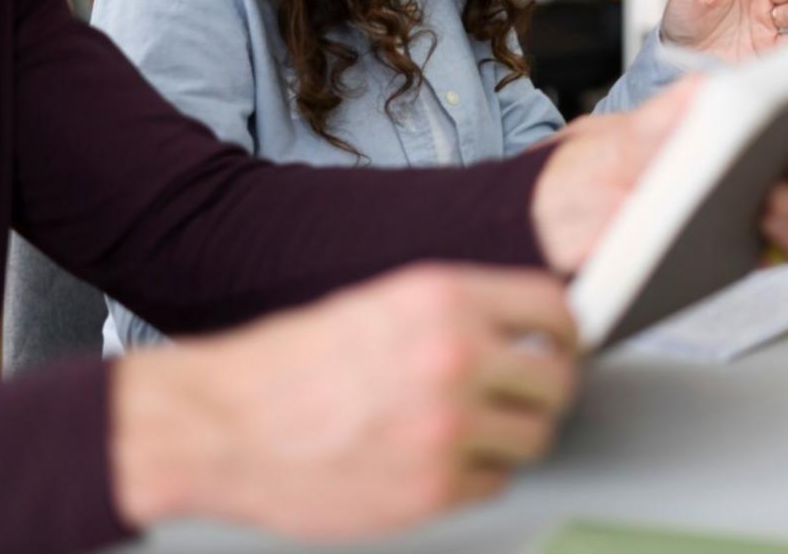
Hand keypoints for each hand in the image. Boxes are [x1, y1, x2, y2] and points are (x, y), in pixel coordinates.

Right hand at [110, 264, 576, 539]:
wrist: (222, 425)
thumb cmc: (290, 366)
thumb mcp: (380, 305)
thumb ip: (457, 315)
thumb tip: (523, 332)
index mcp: (443, 298)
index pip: (552, 307)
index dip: (565, 330)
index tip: (564, 343)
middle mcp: (454, 357)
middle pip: (556, 378)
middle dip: (546, 388)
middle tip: (526, 395)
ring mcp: (448, 427)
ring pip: (534, 435)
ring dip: (513, 435)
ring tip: (474, 431)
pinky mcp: (433, 488)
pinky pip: (494, 481)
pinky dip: (476, 475)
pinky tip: (437, 460)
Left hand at [529, 74, 787, 271]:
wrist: (582, 212)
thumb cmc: (621, 156)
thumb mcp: (641, 122)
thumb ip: (680, 104)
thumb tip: (722, 90)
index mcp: (765, 109)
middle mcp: (781, 152)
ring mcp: (780, 198)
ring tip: (773, 198)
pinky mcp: (768, 243)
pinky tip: (772, 230)